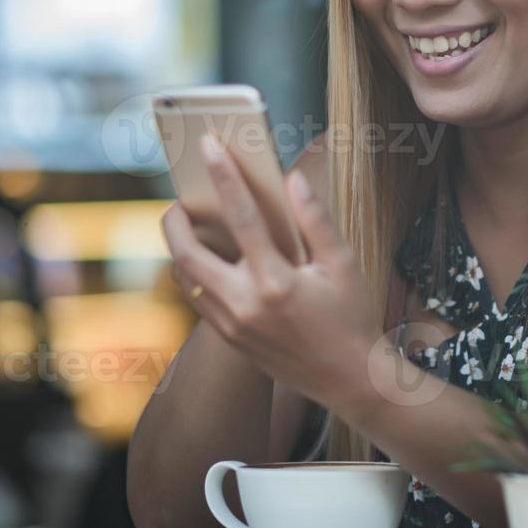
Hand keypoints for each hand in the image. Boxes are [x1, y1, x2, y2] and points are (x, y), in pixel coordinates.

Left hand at [162, 135, 381, 413]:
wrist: (350, 381)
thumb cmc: (352, 319)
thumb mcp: (342, 265)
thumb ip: (315, 219)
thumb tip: (292, 179)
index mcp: (277, 281)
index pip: (242, 216)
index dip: (225, 176)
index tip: (210, 147)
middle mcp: (246, 304)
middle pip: (188, 252)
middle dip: (175, 220)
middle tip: (178, 202)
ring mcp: (233, 326)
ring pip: (185, 280)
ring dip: (181, 250)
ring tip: (190, 231)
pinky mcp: (231, 340)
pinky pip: (198, 301)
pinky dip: (195, 277)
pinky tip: (210, 265)